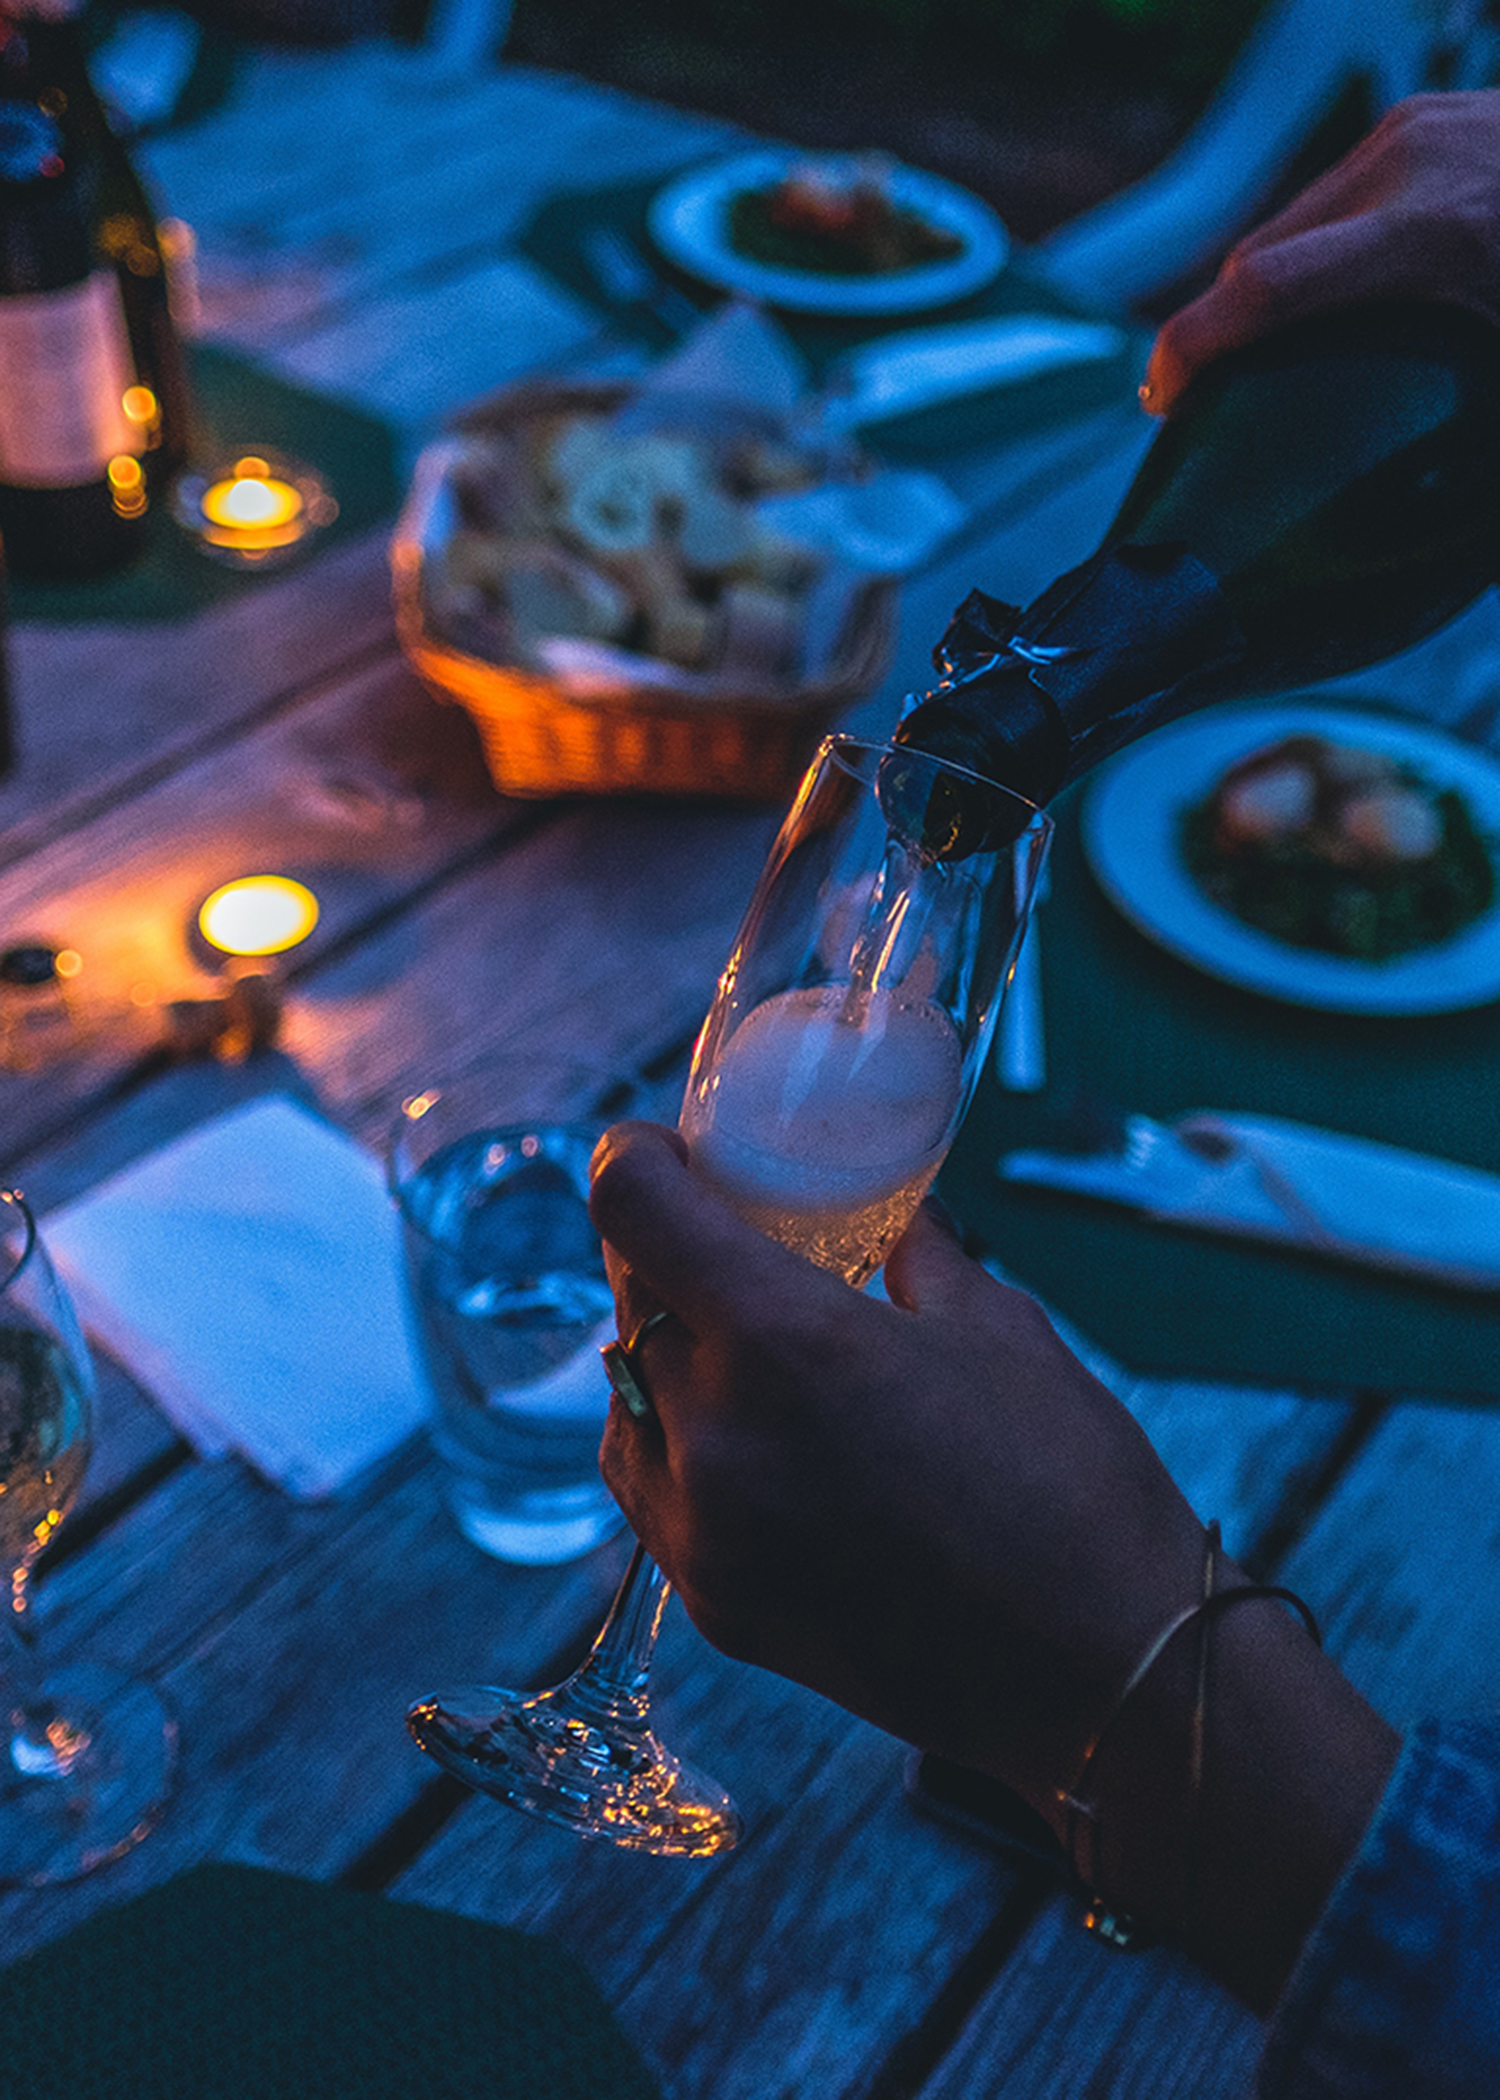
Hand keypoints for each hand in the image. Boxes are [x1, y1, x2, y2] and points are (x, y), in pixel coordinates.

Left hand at [589, 1120, 1206, 1812]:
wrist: (1106, 1674)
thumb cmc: (1070, 1486)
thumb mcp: (996, 1326)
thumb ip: (909, 1253)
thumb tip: (882, 1210)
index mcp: (785, 1341)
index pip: (632, 1207)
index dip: (630, 1156)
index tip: (656, 1148)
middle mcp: (716, 1434)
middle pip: (627, 1299)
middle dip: (661, 1252)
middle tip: (718, 1236)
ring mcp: (704, 1532)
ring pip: (623, 1397)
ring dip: (662, 1351)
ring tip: (741, 1342)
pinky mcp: (714, 1602)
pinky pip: (649, 1490)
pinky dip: (674, 1441)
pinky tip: (745, 1430)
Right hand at [1143, 91, 1499, 412]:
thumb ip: (1472, 431)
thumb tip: (1438, 533)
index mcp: (1426, 236)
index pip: (1264, 289)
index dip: (1192, 346)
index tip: (1160, 397)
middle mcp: (1401, 168)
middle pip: (1259, 257)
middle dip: (1213, 327)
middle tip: (1181, 394)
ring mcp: (1407, 131)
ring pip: (1289, 222)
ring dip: (1262, 289)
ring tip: (1241, 349)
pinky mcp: (1417, 116)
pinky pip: (1333, 194)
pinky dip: (1311, 247)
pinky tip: (1314, 293)